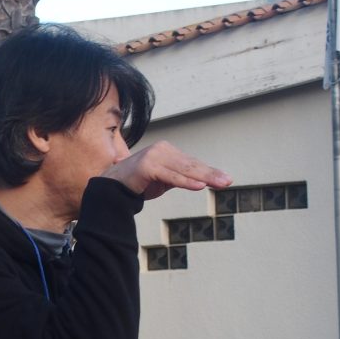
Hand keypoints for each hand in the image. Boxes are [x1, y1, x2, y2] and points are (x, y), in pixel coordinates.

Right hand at [102, 140, 231, 199]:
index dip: (209, 172)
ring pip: (184, 170)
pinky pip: (170, 176)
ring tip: (220, 183)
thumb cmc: (138, 183)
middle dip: (211, 174)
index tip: (225, 179)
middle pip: (191, 165)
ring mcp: (154, 156)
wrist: (111, 187)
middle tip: (228, 181)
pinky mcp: (147, 166)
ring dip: (204, 177)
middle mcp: (162, 150)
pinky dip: (185, 181)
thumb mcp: (163, 180)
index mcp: (168, 152)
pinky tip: (199, 185)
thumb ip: (180, 178)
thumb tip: (201, 181)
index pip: (192, 164)